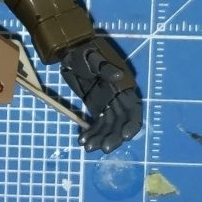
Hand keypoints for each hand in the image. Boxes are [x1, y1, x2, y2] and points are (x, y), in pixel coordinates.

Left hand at [59, 37, 141, 153]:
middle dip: (113, 137)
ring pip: (108, 126)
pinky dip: (92, 133)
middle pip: (120, 122)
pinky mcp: (95, 107)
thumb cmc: (82, 52)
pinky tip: (82, 141)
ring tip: (87, 148)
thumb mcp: (92, 57)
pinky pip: (97, 124)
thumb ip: (105, 68)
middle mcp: (118, 98)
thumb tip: (119, 77)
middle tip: (103, 148)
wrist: (69, 52)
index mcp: (123, 86)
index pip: (132, 110)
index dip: (131, 124)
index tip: (124, 137)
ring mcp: (106, 103)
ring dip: (100, 138)